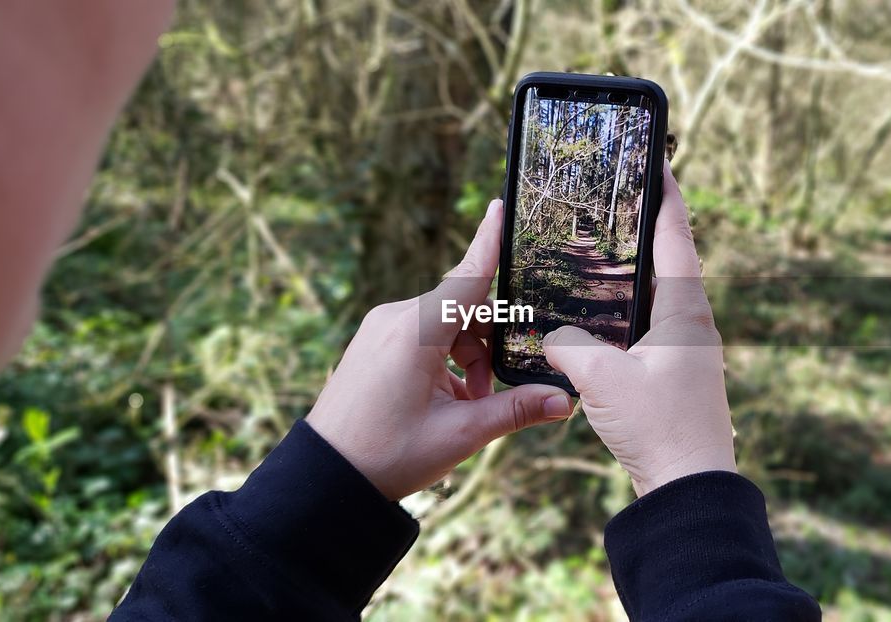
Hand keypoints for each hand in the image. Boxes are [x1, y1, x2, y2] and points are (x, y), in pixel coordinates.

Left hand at [307, 200, 573, 499]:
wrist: (326, 478)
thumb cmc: (388, 454)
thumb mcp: (461, 433)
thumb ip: (516, 410)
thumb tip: (564, 401)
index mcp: (417, 330)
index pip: (468, 275)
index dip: (489, 241)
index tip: (501, 205)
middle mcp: (396, 318)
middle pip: (464, 309)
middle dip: (489, 344)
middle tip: (497, 391)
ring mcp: (380, 330)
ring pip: (445, 326)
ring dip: (468, 358)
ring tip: (470, 407)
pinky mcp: (372, 344)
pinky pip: (422, 338)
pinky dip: (444, 362)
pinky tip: (449, 403)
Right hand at [543, 165, 735, 495]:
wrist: (687, 488)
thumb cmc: (658, 427)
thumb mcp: (602, 378)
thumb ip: (568, 346)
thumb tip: (551, 337)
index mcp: (685, 312)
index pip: (675, 237)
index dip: (666, 196)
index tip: (661, 161)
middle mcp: (693, 325)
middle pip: (669, 262)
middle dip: (646, 230)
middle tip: (621, 200)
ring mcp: (687, 352)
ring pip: (657, 298)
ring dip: (635, 275)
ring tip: (605, 252)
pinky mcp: (675, 376)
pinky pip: (648, 330)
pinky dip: (626, 314)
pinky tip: (600, 320)